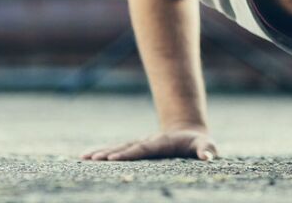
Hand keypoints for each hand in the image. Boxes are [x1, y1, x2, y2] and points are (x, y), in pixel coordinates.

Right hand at [80, 128, 216, 161]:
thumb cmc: (198, 143)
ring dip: (101, 152)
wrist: (189, 131)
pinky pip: (116, 150)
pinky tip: (85, 157)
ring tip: (83, 157)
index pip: (143, 149)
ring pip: (118, 147)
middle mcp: (147, 142)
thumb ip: (207, 150)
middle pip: (126, 148)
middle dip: (109, 153)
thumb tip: (208, 157)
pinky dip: (101, 152)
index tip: (113, 159)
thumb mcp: (205, 145)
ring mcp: (139, 143)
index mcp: (161, 143)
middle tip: (91, 159)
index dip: (129, 154)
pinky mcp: (135, 147)